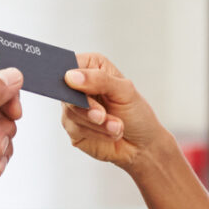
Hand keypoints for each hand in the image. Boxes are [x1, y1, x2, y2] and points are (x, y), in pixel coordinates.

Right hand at [60, 53, 171, 172]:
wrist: (142, 145)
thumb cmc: (136, 114)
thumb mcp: (125, 91)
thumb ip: (100, 80)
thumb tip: (72, 77)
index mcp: (92, 68)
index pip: (71, 64)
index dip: (70, 74)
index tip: (74, 83)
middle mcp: (79, 88)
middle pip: (66, 90)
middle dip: (86, 105)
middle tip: (101, 115)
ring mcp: (75, 109)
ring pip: (71, 111)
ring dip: (97, 122)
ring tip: (117, 126)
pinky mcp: (74, 129)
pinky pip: (77, 128)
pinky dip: (97, 132)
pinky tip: (112, 133)